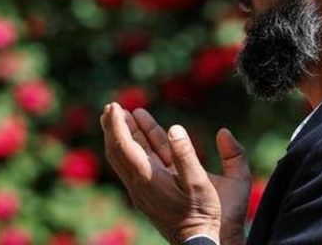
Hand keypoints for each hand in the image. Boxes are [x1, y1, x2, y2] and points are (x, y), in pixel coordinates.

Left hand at [100, 102, 221, 243]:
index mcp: (149, 180)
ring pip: (130, 156)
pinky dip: (140, 144)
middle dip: (115, 127)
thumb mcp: (201, 183)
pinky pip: (141, 163)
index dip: (117, 125)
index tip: (114, 106)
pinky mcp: (155, 192)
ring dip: (128, 134)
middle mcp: (142, 185)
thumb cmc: (209, 214)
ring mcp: (146, 190)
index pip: (125, 146)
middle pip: (120, 151)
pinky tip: (145, 134)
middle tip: (112, 107)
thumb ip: (187, 155)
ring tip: (126, 115)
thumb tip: (175, 129)